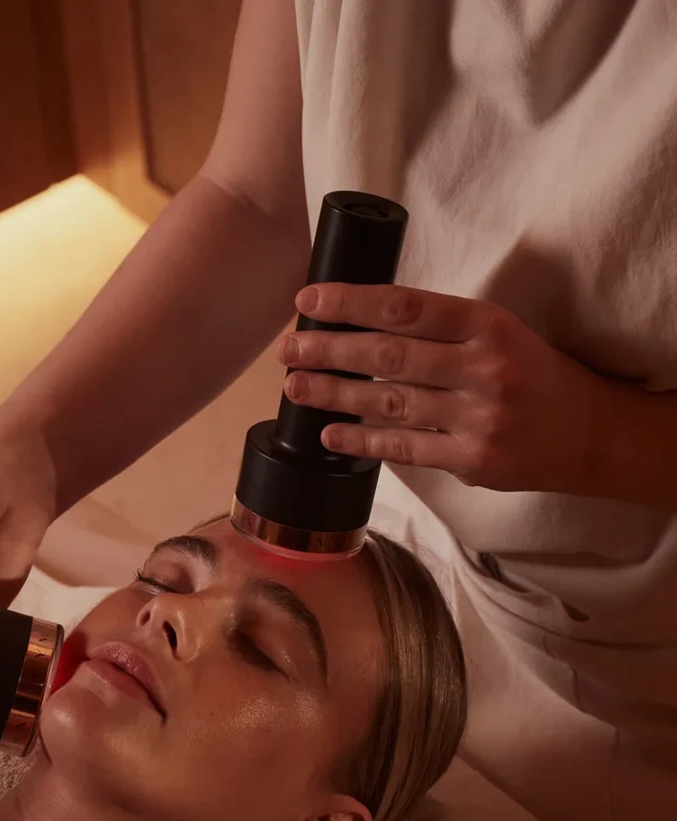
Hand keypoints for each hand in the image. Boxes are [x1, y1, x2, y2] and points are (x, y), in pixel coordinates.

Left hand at [279, 283, 619, 494]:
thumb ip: (439, 329)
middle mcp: (483, 368)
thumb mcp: (496, 333)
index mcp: (487, 325)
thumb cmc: (532, 374)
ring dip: (334, 394)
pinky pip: (404, 448)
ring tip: (294, 387)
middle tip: (288, 348)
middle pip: (388, 355)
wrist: (591, 434)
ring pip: (388, 402)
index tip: (308, 301)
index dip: (351, 302)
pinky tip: (328, 433)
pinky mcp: (472, 460)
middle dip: (329, 350)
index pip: (405, 306)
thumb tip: (359, 321)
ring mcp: (477, 418)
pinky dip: (362, 440)